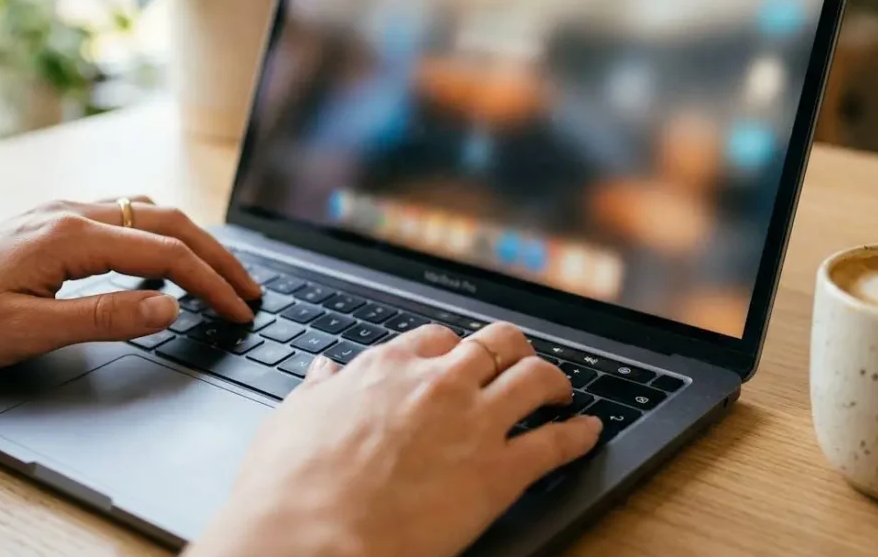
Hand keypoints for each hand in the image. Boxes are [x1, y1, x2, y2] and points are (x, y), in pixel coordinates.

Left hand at [0, 197, 259, 371]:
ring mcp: (57, 214)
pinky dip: (156, 236)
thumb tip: (172, 308)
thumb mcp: (29, 331)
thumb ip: (107, 318)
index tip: (242, 312)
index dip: (213, 284)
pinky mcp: (46, 224)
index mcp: (71, 236)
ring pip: (145, 213)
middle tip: (251, 290)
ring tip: (217, 273)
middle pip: (167, 222)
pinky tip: (156, 262)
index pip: (167, 254)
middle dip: (217, 255)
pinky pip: (120, 217)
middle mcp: (70, 213)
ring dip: (190, 241)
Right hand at [188, 322, 602, 556]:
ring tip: (561, 391)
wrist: (310, 539)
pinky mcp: (501, 471)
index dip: (452, 350)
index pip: (434, 340)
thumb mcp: (291, 421)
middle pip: (495, 343)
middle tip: (520, 361)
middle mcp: (437, 384)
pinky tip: (588, 433)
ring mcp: (474, 423)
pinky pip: (557, 442)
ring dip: (554, 380)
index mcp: (385, 369)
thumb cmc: (288, 489)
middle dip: (513, 349)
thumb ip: (318, 392)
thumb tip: (325, 373)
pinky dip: (579, 435)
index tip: (456, 361)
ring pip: (535, 377)